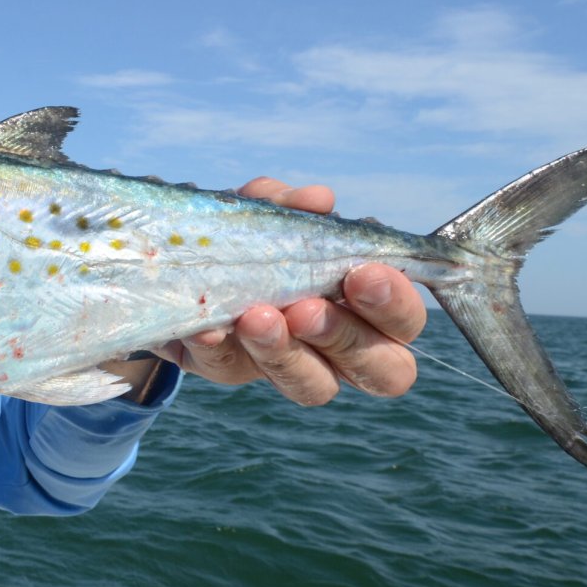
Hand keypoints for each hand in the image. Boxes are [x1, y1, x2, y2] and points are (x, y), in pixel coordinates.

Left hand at [150, 176, 426, 404]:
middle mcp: (339, 348)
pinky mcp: (227, 368)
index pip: (405, 322)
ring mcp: (286, 366)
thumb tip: (317, 200)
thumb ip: (291, 206)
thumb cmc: (252, 234)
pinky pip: (228, 368)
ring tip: (256, 318)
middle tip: (306, 307)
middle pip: (380, 370)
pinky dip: (218, 346)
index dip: (395, 304)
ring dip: (286, 352)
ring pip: (312, 386)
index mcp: (366, 306)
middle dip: (344, 336)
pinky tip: (207, 327)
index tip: (363, 273)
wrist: (180, 258)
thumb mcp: (268, 212)